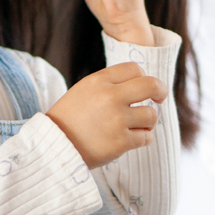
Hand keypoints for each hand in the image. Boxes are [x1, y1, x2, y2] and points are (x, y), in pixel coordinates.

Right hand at [46, 63, 167, 167]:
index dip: (143, 77)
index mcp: (99, 81)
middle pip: (151, 85)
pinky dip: (143, 139)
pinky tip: (132, 139)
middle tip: (160, 98)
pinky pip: (146, 137)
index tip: (145, 87)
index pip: (134, 69)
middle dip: (161, 91)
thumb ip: (109, 84)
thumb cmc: (70, 118)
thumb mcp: (84, 90)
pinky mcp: (121, 142)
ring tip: (138, 126)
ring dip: (148, 121)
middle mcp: (110, 97)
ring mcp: (117, 120)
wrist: (53, 145)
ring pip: (152, 115)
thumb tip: (141, 82)